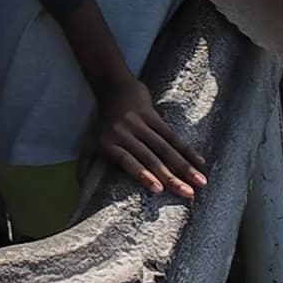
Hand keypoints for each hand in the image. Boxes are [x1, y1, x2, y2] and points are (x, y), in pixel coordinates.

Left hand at [91, 79, 207, 201]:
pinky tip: (200, 162)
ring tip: (201, 182)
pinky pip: (171, 134)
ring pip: (165, 147)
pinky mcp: (151, 114)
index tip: (158, 190)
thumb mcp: (88, 143)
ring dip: (185, 166)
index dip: (142, 174)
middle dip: (171, 177)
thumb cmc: (102, 124)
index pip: (127, 161)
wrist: (112, 87)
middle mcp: (123, 133)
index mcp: (108, 144)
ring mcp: (138, 122)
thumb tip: (81, 189)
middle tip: (188, 194)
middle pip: (150, 158)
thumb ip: (85, 166)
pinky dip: (187, 149)